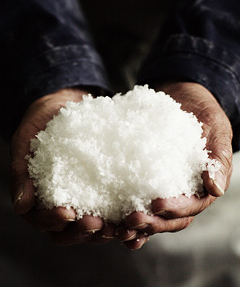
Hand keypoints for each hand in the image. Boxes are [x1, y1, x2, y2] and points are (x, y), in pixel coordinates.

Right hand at [11, 88, 114, 244]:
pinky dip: (121, 214)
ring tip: (118, 225)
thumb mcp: (25, 144)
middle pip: (70, 230)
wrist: (62, 109)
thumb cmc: (39, 126)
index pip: (43, 220)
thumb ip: (20, 172)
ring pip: (93, 225)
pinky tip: (133, 209)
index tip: (67, 211)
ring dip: (105, 229)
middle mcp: (62, 204)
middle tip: (96, 223)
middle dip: (82, 231)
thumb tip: (22, 206)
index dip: (53, 220)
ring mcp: (84, 199)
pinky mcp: (103, 190)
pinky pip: (112, 206)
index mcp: (39, 200)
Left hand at [116, 82, 232, 249]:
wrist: (185, 101)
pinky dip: (125, 213)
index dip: (176, 208)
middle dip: (151, 222)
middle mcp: (183, 194)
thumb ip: (218, 159)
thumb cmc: (204, 116)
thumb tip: (215, 189)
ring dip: (136, 225)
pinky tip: (112, 220)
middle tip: (131, 219)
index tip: (157, 203)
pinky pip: (136, 200)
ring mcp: (163, 190)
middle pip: (169, 218)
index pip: (192, 205)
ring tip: (118, 228)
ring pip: (152, 215)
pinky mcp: (144, 181)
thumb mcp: (216, 132)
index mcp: (202, 187)